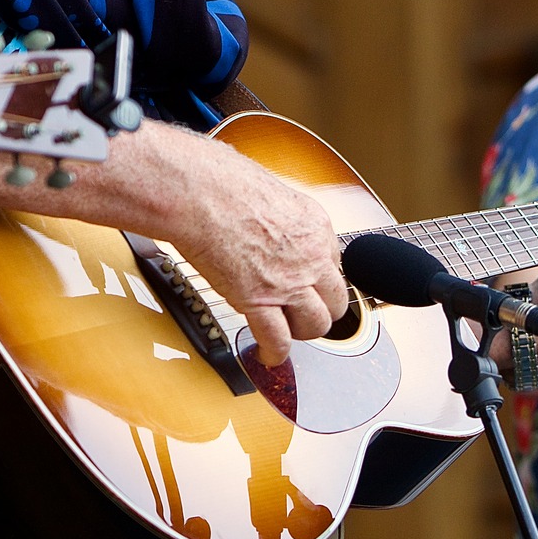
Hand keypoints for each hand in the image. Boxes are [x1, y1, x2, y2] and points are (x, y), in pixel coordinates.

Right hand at [173, 148, 348, 365]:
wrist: (201, 194)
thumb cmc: (224, 183)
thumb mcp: (272, 191)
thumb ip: (281, 215)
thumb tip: (270, 220)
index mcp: (316, 226)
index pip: (333, 265)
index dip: (319, 280)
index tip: (308, 286)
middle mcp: (311, 257)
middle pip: (336, 300)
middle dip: (321, 310)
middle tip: (303, 314)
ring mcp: (288, 282)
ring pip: (315, 325)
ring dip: (301, 333)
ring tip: (287, 333)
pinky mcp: (259, 302)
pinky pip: (278, 340)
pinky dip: (275, 353)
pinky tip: (268, 354)